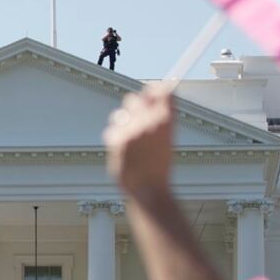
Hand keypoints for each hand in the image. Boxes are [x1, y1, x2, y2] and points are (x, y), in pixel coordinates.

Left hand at [103, 84, 174, 201]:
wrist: (148, 188)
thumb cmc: (159, 166)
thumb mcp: (168, 139)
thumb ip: (162, 115)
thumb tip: (157, 91)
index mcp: (166, 120)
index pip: (160, 91)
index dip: (154, 90)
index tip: (153, 93)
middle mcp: (149, 121)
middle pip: (134, 98)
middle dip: (134, 106)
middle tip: (137, 118)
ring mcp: (131, 130)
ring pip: (119, 114)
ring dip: (123, 123)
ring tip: (130, 138)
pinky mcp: (117, 141)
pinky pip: (112, 130)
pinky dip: (116, 138)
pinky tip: (124, 150)